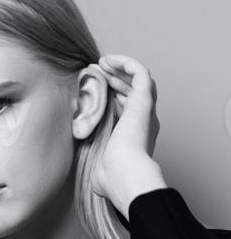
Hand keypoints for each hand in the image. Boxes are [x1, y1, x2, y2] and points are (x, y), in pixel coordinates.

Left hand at [92, 53, 166, 218]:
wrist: (123, 174)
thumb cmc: (111, 178)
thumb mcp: (100, 171)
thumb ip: (99, 169)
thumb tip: (94, 178)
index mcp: (136, 137)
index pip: (127, 110)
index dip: (112, 96)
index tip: (93, 89)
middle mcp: (145, 121)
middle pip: (132, 92)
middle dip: (114, 79)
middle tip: (95, 71)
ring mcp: (146, 110)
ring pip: (138, 80)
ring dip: (120, 68)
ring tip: (101, 62)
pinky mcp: (144, 101)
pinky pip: (140, 72)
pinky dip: (126, 63)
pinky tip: (109, 59)